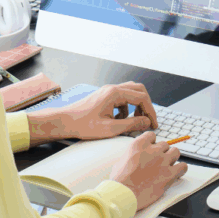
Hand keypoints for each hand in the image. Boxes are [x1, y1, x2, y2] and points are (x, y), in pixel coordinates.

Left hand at [26, 82, 157, 146]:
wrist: (64, 121)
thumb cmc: (83, 125)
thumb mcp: (110, 129)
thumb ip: (131, 124)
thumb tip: (146, 122)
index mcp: (115, 93)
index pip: (142, 98)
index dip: (150, 111)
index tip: (153, 124)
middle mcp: (112, 88)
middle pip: (139, 90)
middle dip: (146, 105)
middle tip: (147, 120)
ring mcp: (108, 91)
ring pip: (131, 92)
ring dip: (136, 106)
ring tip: (134, 121)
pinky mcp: (104, 95)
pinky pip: (122, 97)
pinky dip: (126, 107)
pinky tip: (120, 120)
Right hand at [109, 131, 187, 210]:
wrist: (124, 194)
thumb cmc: (119, 181)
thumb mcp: (122, 160)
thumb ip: (133, 154)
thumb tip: (139, 156)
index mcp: (139, 145)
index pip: (152, 135)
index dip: (152, 143)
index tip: (152, 148)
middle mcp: (153, 150)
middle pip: (164, 145)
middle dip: (162, 152)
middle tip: (157, 161)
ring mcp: (163, 161)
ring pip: (175, 152)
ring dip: (172, 158)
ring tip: (168, 165)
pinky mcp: (170, 174)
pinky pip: (183, 166)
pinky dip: (181, 169)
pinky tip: (177, 173)